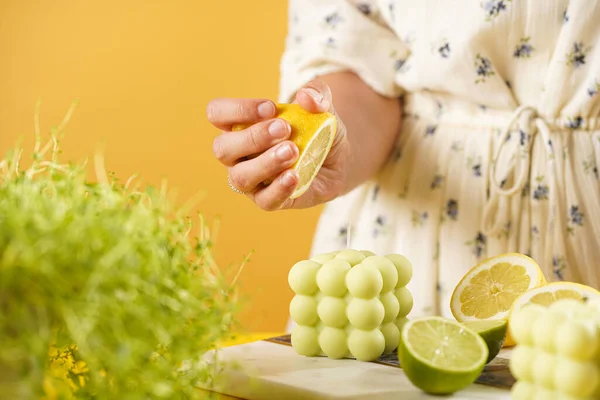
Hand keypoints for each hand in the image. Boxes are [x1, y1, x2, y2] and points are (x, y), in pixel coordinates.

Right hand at [206, 80, 349, 210]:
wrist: (338, 161)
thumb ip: (317, 94)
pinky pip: (265, 200)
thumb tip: (306, 97)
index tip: (271, 108)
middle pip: (222, 148)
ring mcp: (251, 180)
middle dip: (252, 137)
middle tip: (284, 129)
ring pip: (240, 177)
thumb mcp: (321, 106)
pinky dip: (279, 188)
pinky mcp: (269, 199)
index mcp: (239, 126)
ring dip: (265, 163)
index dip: (238, 109)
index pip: (217, 113)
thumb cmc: (317, 130)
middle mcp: (238, 155)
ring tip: (292, 151)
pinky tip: (295, 175)